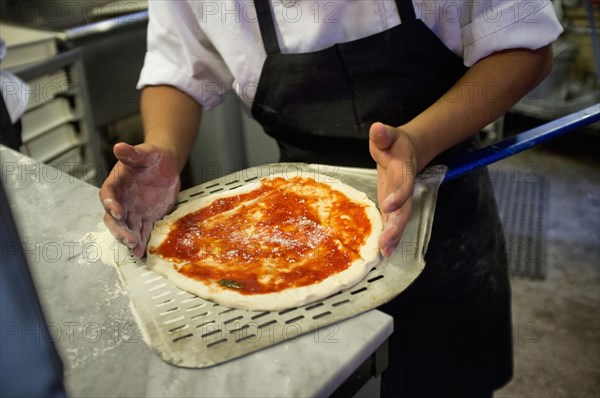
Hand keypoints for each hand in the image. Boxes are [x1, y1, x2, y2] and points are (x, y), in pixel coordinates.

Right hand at [99, 142, 179, 257]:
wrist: (166, 165)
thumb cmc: (152, 156)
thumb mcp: (145, 152)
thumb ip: (132, 153)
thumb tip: (119, 147)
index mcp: (116, 184)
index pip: (108, 196)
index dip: (111, 205)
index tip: (118, 212)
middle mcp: (122, 201)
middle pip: (114, 219)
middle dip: (119, 230)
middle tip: (128, 239)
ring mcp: (134, 211)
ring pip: (128, 228)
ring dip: (131, 240)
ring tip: (136, 250)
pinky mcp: (147, 218)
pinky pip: (144, 231)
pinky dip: (144, 241)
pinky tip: (145, 253)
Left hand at [369, 122, 418, 256]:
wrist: (408, 152)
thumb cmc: (394, 144)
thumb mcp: (388, 135)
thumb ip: (383, 135)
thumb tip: (377, 128)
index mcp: (404, 172)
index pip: (404, 185)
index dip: (398, 195)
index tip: (388, 205)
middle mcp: (404, 190)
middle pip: (404, 210)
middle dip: (396, 227)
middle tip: (386, 242)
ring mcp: (400, 200)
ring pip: (399, 221)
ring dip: (393, 237)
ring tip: (385, 253)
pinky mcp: (393, 207)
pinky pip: (392, 223)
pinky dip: (390, 237)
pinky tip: (384, 252)